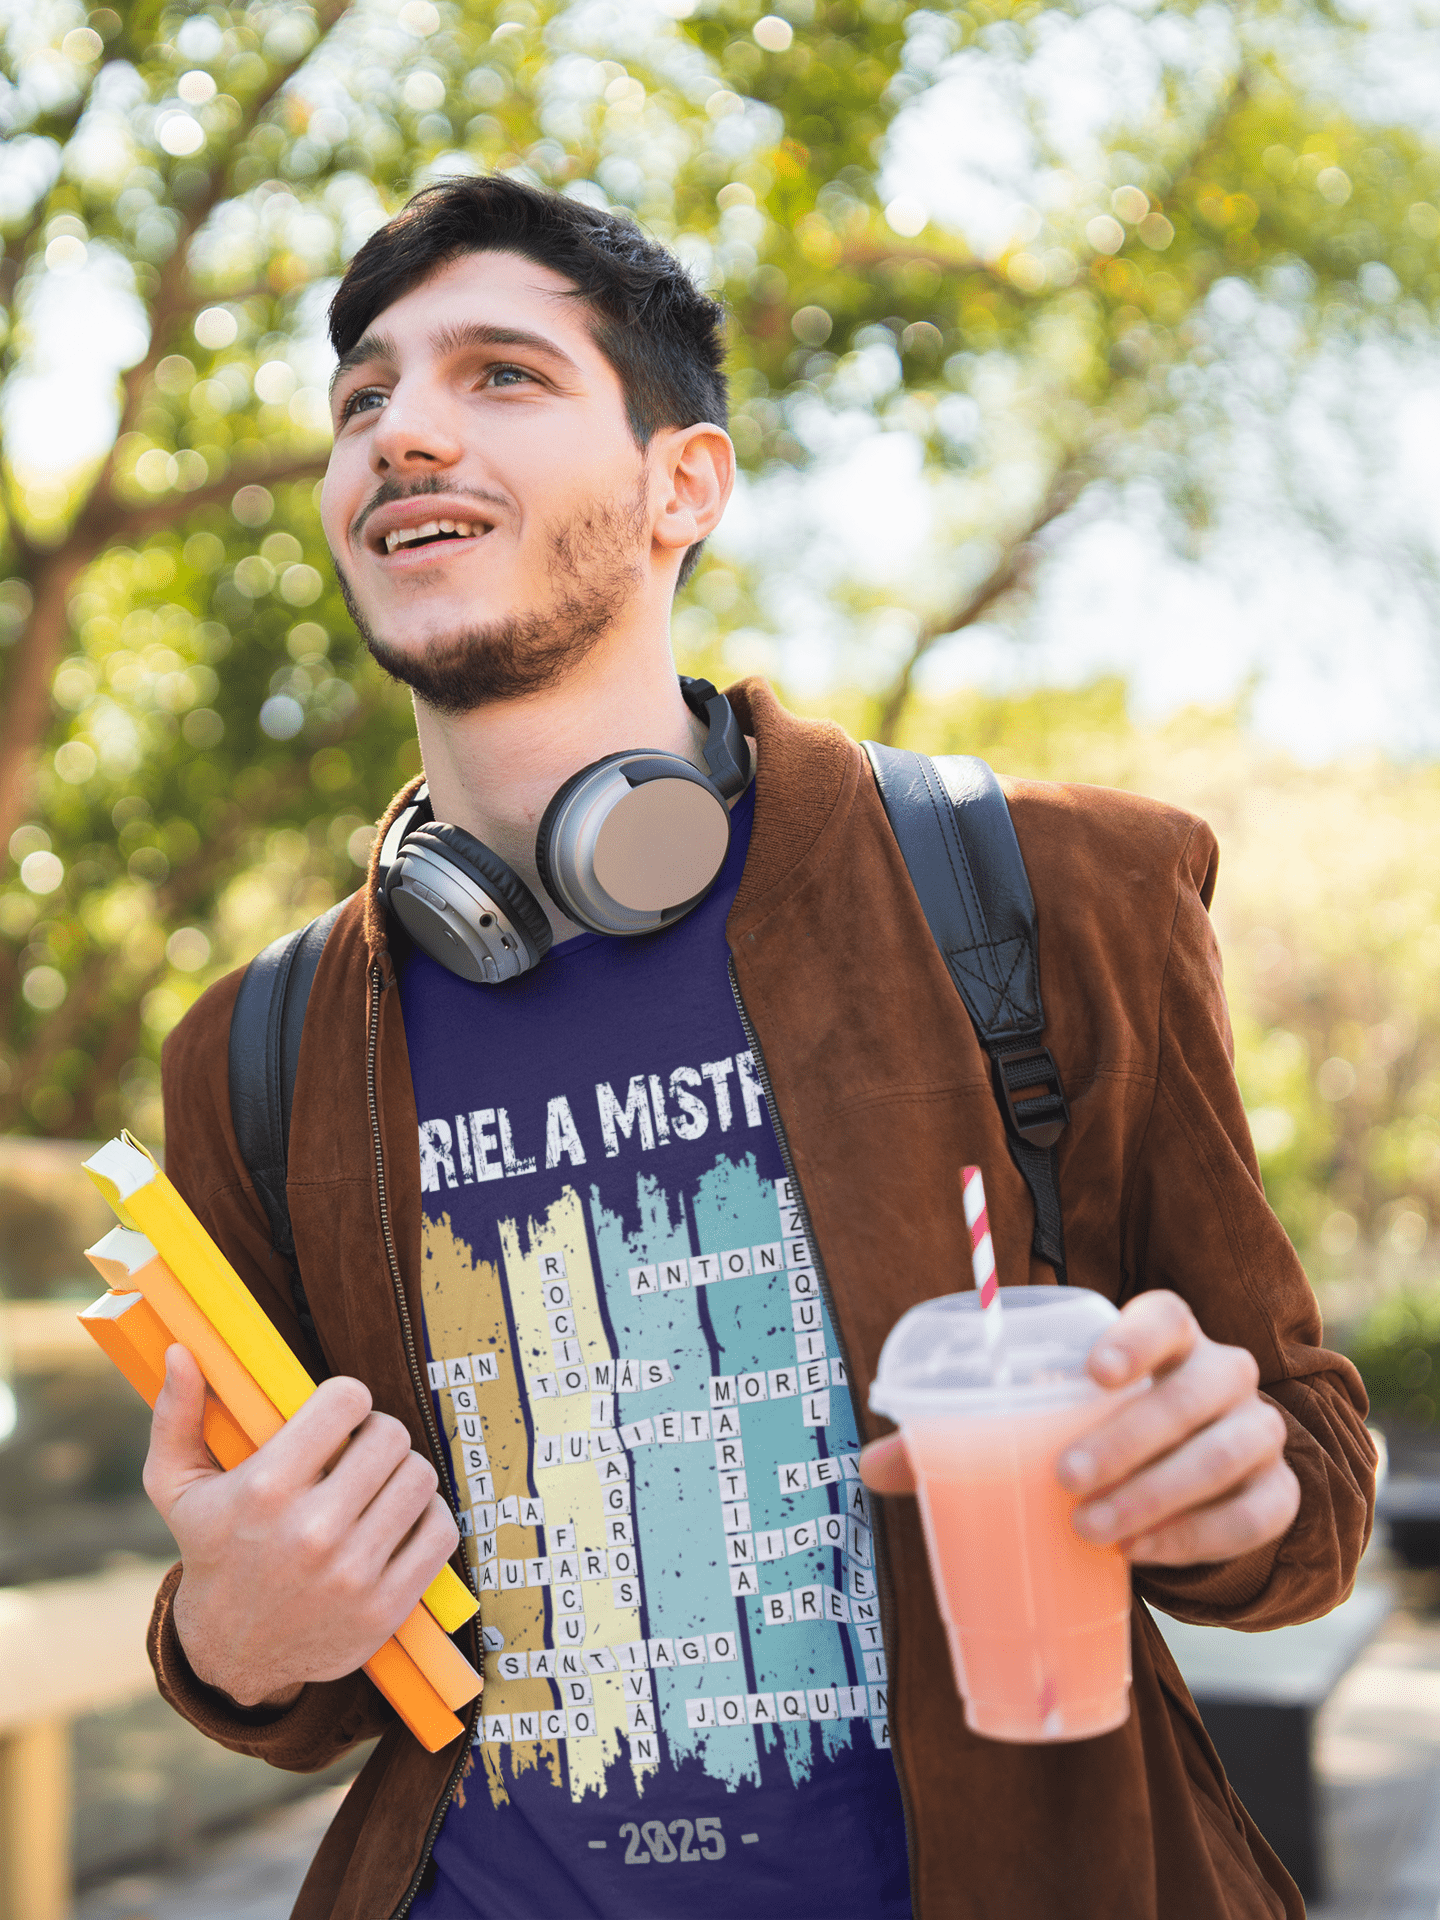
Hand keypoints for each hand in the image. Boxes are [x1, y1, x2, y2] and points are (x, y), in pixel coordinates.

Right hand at [143, 1346, 459, 1708]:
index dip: (347, 1399)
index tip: (338, 1414)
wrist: (231, 1653)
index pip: (347, 1401)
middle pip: (390, 1436)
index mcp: (265, 1490)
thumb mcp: (177, 1488)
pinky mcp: (386, 1607)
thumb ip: (176, 1415)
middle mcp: (312, 1531)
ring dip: (403, 1472)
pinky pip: (440, 1530)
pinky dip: (426, 1516)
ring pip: (420, 1477)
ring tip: (376, 1483)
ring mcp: (353, 1573)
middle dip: (377, 1433)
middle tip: (359, 1450)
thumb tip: (182, 1351)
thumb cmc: (210, 1553)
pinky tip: (396, 1518)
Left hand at [859, 1290, 1299, 1565]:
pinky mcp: (1277, 1493)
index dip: (1138, 1336)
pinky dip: (1204, 1536)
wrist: (1184, 1486)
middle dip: (1134, 1437)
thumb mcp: (1039, 1424)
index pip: (1169, 1314)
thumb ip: (963, 1431)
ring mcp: (1259, 1432)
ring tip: (1095, 1531)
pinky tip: (1146, 1555)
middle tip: (1065, 1480)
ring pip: (1232, 1451)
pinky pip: (1259, 1512)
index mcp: (1167, 1339)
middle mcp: (1222, 1374)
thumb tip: (871, 1465)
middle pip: (1202, 1387)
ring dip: (1164, 1492)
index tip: (1095, 1371)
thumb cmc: (1093, 1435)